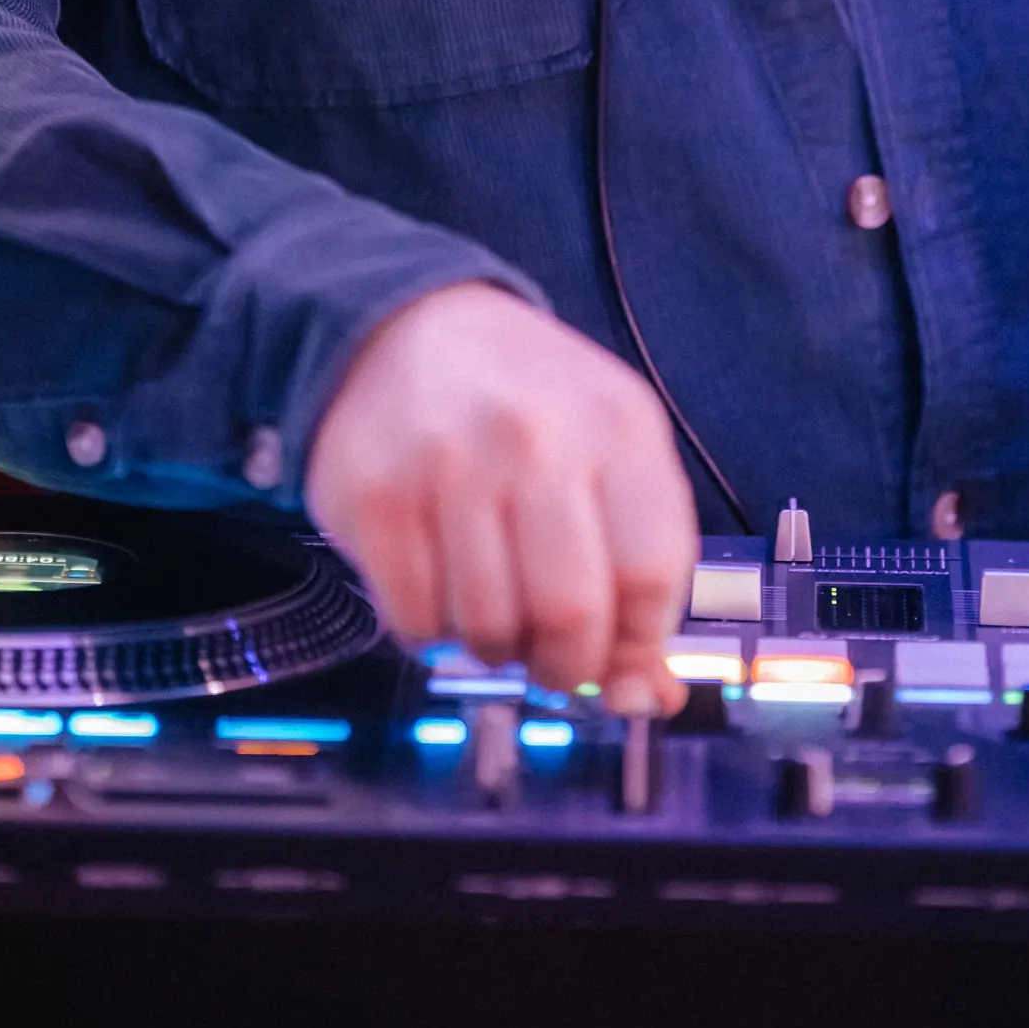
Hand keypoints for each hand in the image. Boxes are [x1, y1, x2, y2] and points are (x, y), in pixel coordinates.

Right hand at [306, 282, 697, 712]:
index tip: (619, 650)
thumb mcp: (609, 455)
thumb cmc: (526, 403)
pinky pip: (417, 624)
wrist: (402, 326)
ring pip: (490, 632)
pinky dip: (433, 632)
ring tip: (493, 602)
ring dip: (496, 647)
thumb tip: (651, 701)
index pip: (654, 578)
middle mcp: (536, 437)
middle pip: (572, 616)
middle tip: (552, 656)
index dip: (639, 641)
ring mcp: (448, 464)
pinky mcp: (374, 498)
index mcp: (618, 424)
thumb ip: (642, 571)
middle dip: (567, 667)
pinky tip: (439, 581)